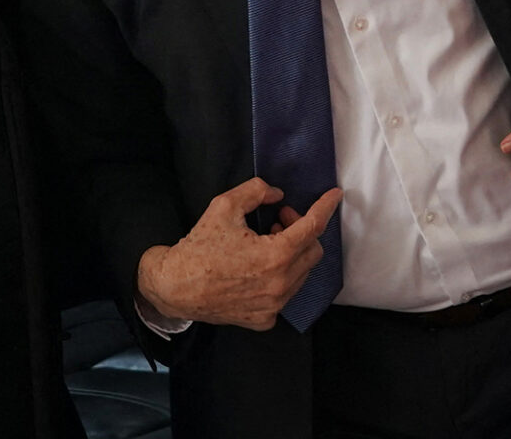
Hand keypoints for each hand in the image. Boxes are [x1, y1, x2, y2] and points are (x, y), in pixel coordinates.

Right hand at [135, 177, 341, 330]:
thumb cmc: (199, 247)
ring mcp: (274, 306)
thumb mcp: (225, 206)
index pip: (313, 227)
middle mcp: (280, 284)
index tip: (335, 196)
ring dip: (292, 254)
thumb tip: (277, 195)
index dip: (325, 207)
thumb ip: (256, 191)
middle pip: (313, 251)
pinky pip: (285, 294)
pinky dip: (280, 277)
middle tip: (279, 219)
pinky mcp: (265, 319)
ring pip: (302, 274)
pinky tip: (258, 269)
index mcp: (275, 255)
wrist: (175, 286)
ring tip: (267, 242)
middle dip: (302, 230)